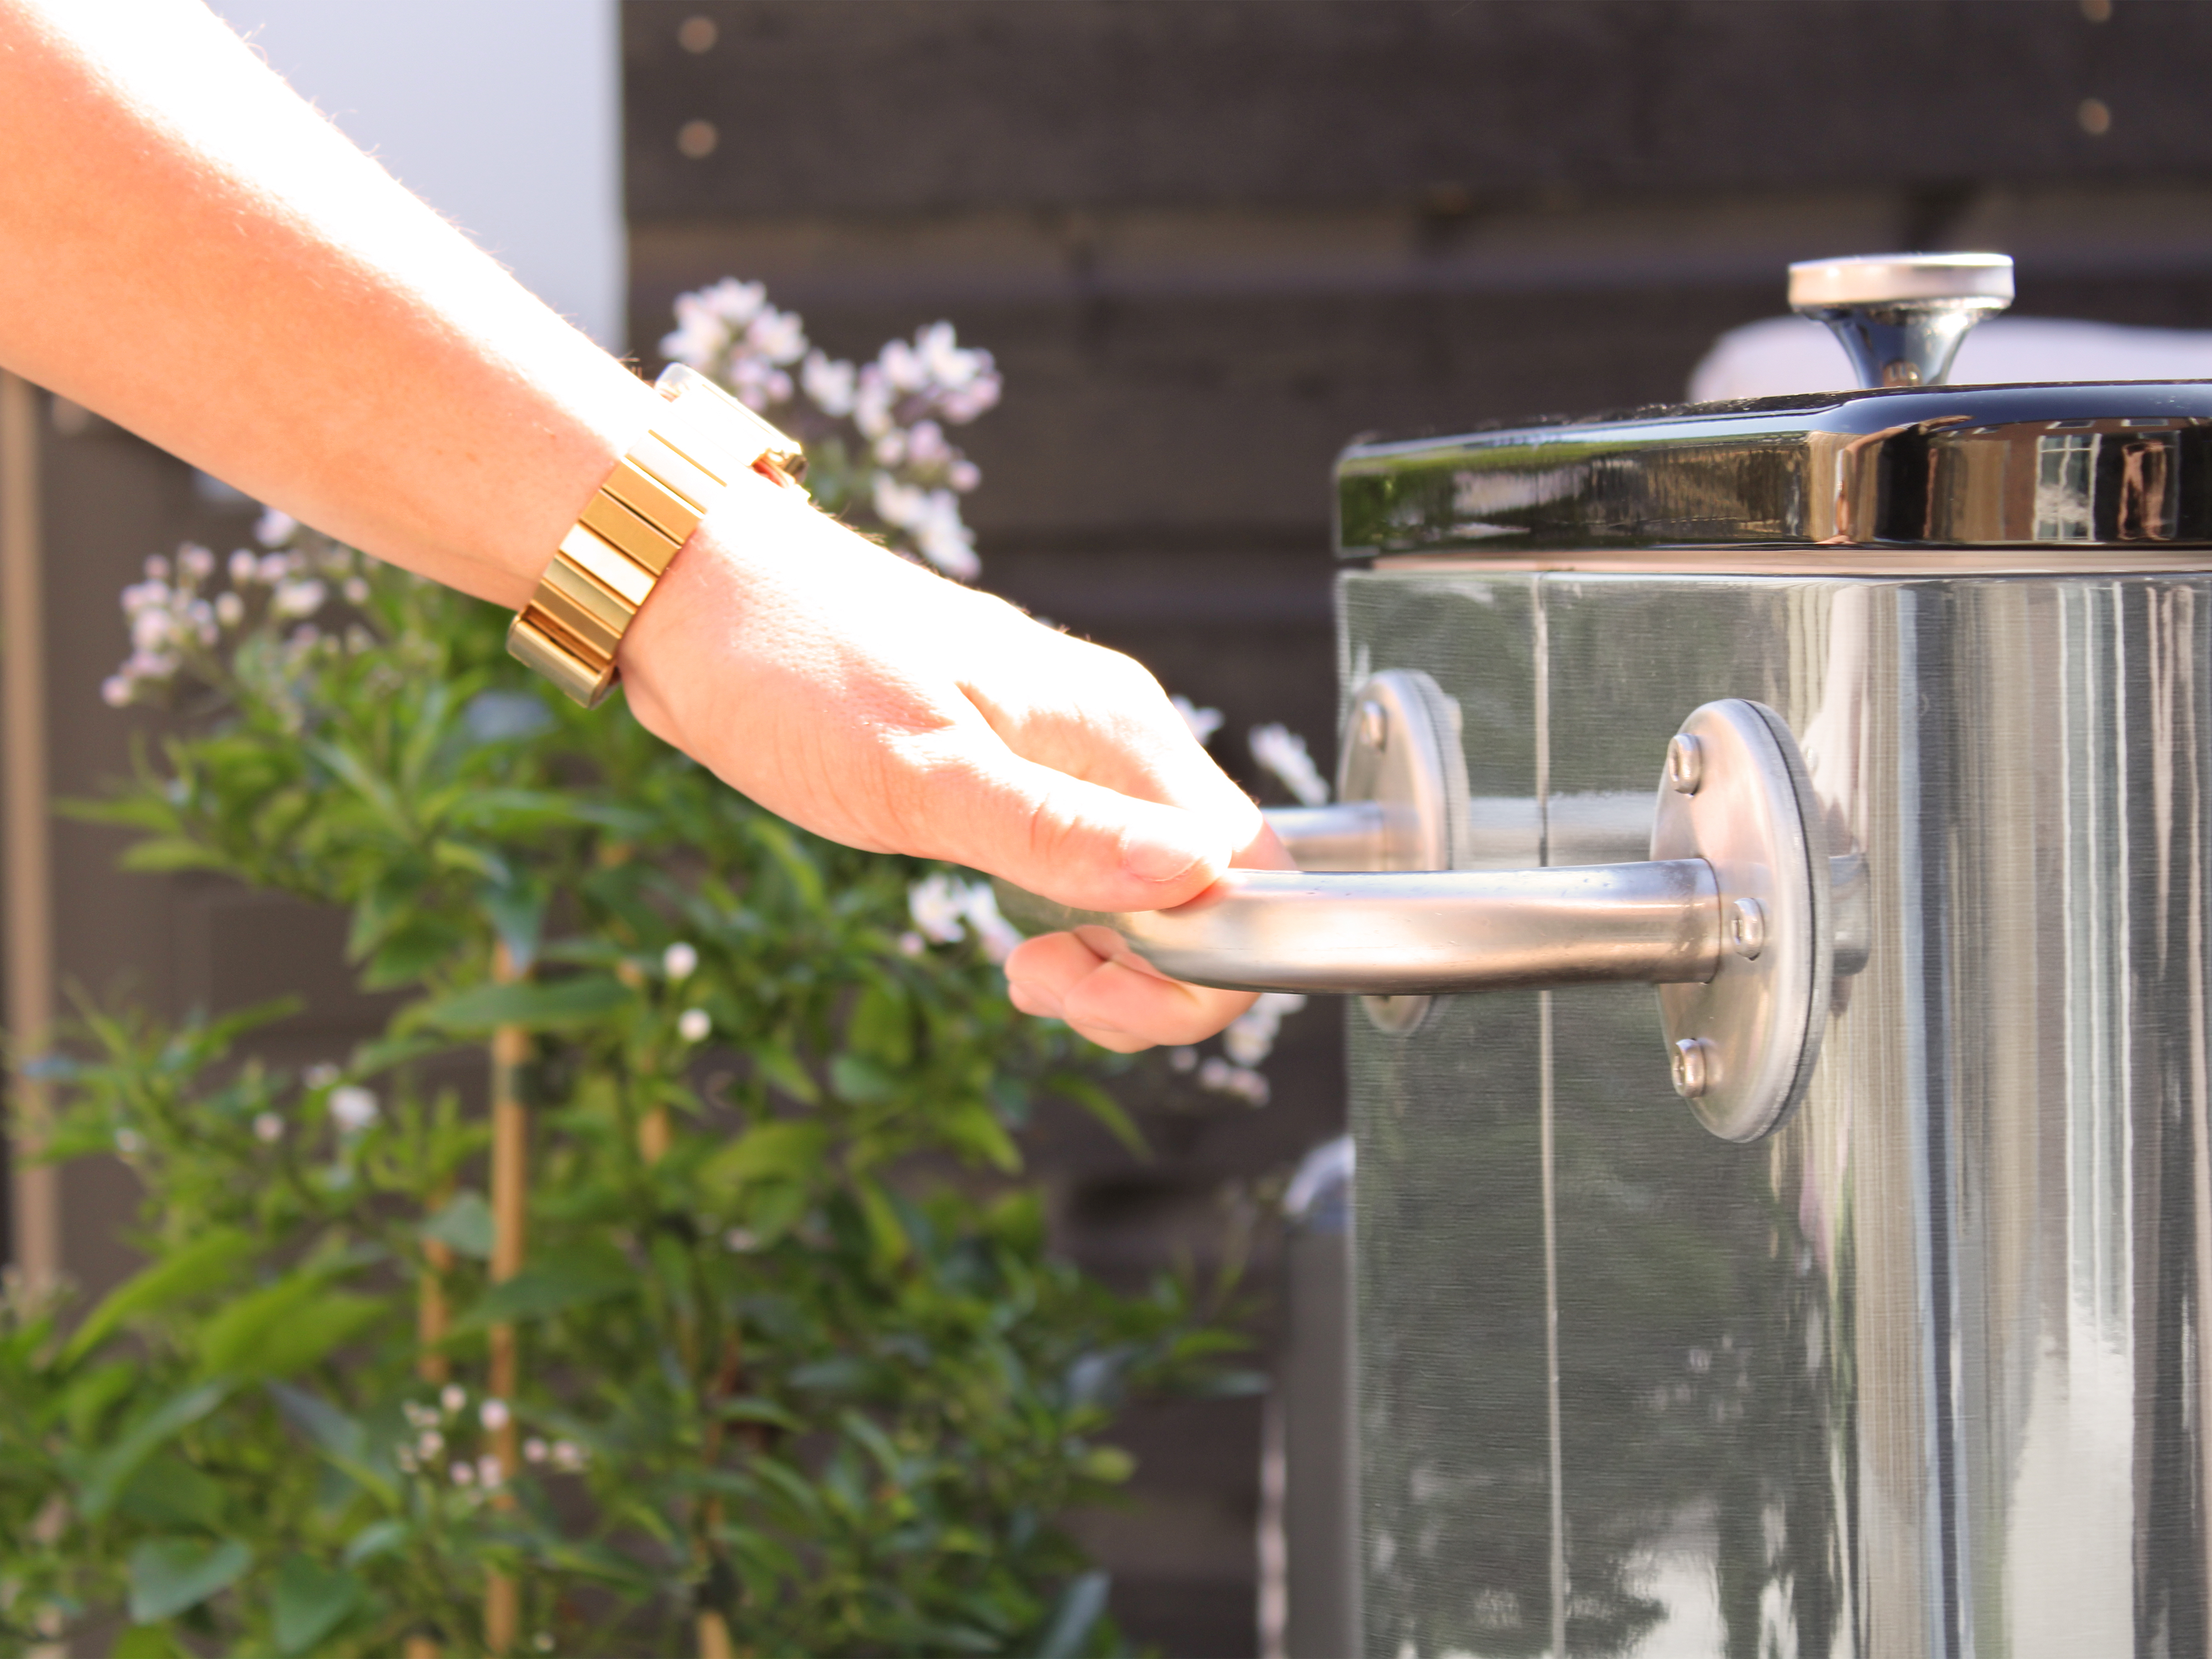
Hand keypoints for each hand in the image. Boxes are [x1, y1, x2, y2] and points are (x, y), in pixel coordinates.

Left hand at [617, 477, 1283, 1048]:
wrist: (694, 595)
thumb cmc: (787, 665)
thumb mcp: (917, 774)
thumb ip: (1057, 833)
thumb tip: (1191, 878)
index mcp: (1115, 729)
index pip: (1247, 869)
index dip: (1204, 961)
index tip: (1091, 987)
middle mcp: (1111, 737)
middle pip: (1215, 887)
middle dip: (1159, 975)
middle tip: (1041, 986)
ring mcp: (1067, 754)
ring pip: (1156, 885)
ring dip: (1115, 958)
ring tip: (1021, 970)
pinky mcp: (1017, 772)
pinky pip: (1093, 869)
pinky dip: (1074, 926)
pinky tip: (1011, 939)